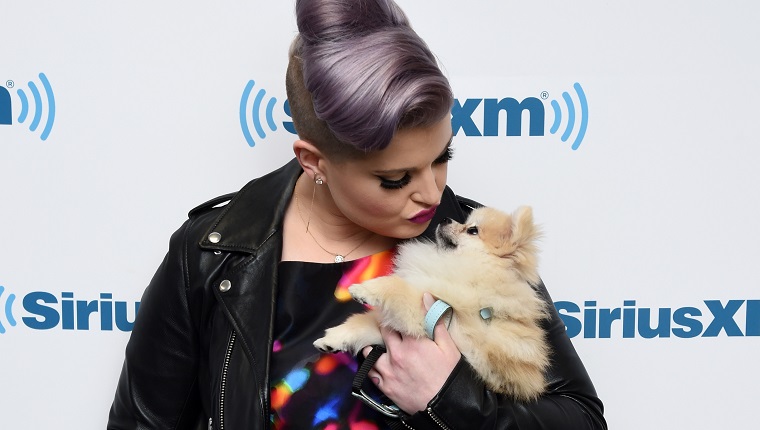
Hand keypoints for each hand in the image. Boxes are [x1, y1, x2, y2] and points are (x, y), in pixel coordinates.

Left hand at [362, 292, 461, 413]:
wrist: (445, 406)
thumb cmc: (449, 375)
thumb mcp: (448, 346)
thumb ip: (435, 320)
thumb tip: (425, 297)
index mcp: (411, 342)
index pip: (394, 321)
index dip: (393, 317)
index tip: (392, 315)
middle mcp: (396, 354)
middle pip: (382, 334)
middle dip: (384, 330)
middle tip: (388, 329)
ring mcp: (388, 371)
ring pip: (370, 354)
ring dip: (374, 349)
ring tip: (380, 348)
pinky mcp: (385, 386)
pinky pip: (371, 373)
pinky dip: (373, 367)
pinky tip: (379, 365)